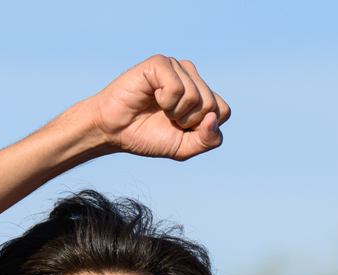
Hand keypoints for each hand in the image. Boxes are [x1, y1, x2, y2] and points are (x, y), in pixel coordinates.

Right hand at [83, 56, 228, 160]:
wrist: (114, 131)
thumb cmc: (147, 136)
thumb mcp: (184, 147)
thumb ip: (208, 140)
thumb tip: (213, 118)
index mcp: (201, 93)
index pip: (223, 111)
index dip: (202, 128)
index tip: (180, 128)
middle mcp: (191, 76)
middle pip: (211, 105)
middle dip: (188, 122)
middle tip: (166, 118)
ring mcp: (176, 67)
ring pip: (196, 97)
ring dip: (174, 112)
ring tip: (158, 108)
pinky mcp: (160, 63)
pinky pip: (177, 87)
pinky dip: (164, 101)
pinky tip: (151, 96)